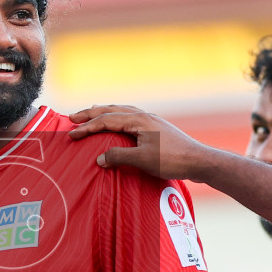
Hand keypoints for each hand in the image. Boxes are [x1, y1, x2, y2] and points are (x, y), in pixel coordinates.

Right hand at [69, 105, 213, 181]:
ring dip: (104, 112)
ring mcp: (151, 121)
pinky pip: (130, 117)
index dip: (87, 127)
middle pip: (112, 110)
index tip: (71, 134)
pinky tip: (118, 123)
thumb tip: (99, 159)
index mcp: (138, 120)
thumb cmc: (172, 160)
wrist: (199, 160)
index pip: (106, 121)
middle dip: (91, 114)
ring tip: (92, 112)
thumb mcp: (142, 159)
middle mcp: (144, 116)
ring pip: (121, 111)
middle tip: (72, 117)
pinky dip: (117, 117)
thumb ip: (119, 156)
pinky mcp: (156, 128)